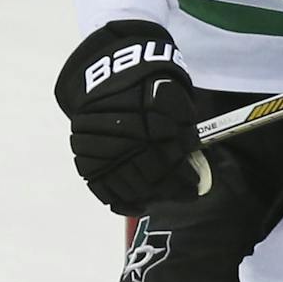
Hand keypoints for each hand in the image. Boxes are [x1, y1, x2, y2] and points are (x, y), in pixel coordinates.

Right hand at [54, 20, 210, 214]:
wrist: (109, 76)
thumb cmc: (151, 89)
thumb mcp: (176, 102)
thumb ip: (186, 130)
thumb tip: (195, 158)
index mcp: (152, 128)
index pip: (173, 166)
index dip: (186, 182)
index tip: (195, 189)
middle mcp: (127, 142)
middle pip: (152, 180)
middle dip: (170, 192)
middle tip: (181, 196)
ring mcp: (104, 152)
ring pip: (129, 188)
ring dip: (148, 198)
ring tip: (160, 199)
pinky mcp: (87, 159)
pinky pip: (103, 189)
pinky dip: (120, 202)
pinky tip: (136, 205)